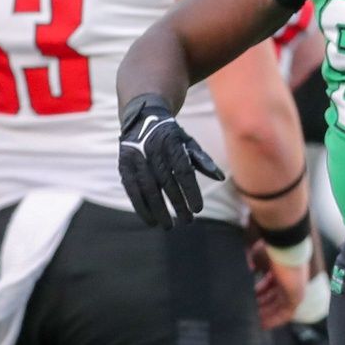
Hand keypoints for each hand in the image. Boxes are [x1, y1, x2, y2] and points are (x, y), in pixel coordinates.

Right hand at [119, 93, 222, 227]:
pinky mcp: (124, 164)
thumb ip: (203, 160)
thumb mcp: (188, 142)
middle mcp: (152, 149)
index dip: (191, 191)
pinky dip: (141, 207)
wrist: (142, 118)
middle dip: (177, 204)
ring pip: (148, 189)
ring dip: (159, 210)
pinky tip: (150, 220)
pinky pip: (132, 190)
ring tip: (169, 226)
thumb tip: (220, 178)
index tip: (198, 209)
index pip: (183, 171)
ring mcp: (136, 157)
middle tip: (187, 221)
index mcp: (172, 143)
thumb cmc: (171, 136)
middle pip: (166, 183)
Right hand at [249, 239, 307, 330]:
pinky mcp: (297, 297)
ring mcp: (294, 289)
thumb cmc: (272, 249)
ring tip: (252, 322)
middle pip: (273, 297)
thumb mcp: (258, 256)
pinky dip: (274, 320)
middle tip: (248, 313)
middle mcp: (289, 280)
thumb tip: (248, 269)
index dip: (259, 293)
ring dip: (266, 315)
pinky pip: (285, 313)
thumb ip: (252, 262)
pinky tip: (262, 325)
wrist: (286, 248)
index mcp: (282, 269)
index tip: (247, 300)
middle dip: (260, 306)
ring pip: (278, 307)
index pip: (270, 285)